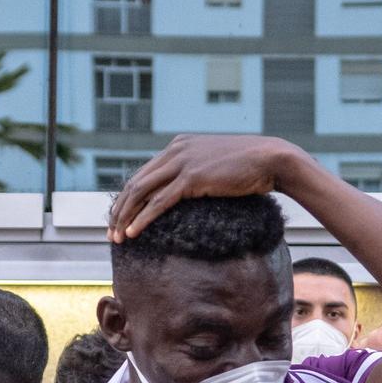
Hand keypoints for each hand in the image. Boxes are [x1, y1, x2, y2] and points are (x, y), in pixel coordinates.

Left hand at [108, 135, 309, 241]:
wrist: (270, 159)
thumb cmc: (249, 167)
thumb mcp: (216, 165)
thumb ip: (198, 172)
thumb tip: (188, 191)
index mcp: (178, 146)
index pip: (143, 173)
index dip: (127, 197)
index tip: (119, 217)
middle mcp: (176, 150)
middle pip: (135, 182)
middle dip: (119, 209)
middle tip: (110, 231)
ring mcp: (183, 162)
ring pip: (141, 192)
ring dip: (125, 216)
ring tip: (117, 237)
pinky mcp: (192, 178)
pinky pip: (159, 202)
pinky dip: (142, 219)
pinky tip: (133, 233)